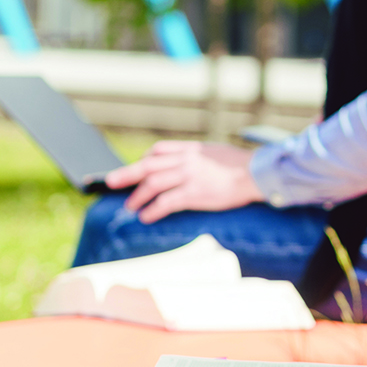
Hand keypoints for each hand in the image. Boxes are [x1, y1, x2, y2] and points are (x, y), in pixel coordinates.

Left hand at [105, 140, 262, 223]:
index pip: (158, 150)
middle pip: (148, 165)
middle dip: (127, 174)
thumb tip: (185, 163)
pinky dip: (153, 210)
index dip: (143, 159)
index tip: (136, 168)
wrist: (255, 173)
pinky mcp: (194, 193)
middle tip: (111, 181)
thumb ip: (198, 156)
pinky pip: (166, 202)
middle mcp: (186, 160)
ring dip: (138, 196)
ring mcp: (189, 176)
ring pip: (153, 183)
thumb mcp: (215, 152)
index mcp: (191, 149)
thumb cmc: (240, 165)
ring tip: (130, 206)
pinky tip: (146, 216)